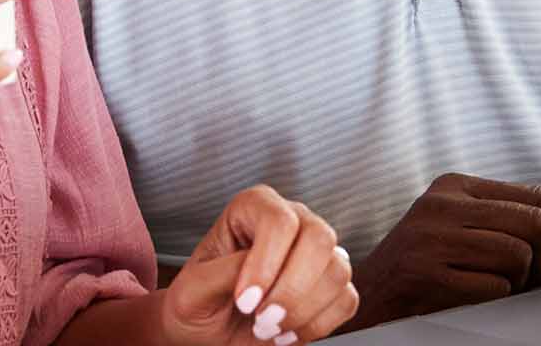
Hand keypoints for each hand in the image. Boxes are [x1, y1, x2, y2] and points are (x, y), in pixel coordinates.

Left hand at [161, 186, 357, 344]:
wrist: (209, 331)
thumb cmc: (198, 302)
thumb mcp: (192, 289)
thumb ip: (222, 273)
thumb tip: (256, 272)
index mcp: (254, 208)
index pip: (278, 221)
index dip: (266, 265)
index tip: (244, 301)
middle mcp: (292, 220)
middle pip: (319, 238)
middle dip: (292, 290)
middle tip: (262, 320)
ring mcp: (317, 252)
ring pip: (338, 270)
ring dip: (303, 311)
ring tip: (268, 328)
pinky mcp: (332, 284)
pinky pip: (347, 299)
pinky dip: (318, 324)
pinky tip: (289, 331)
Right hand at [342, 173, 540, 329]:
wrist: (366, 300)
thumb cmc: (426, 271)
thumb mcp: (467, 237)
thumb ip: (520, 235)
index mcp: (456, 186)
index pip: (539, 196)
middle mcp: (443, 203)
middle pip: (537, 224)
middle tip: (538, 285)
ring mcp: (431, 235)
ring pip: (520, 255)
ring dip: (522, 285)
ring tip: (499, 291)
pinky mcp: (425, 270)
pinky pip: (495, 286)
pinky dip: (496, 299)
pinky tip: (472, 298)